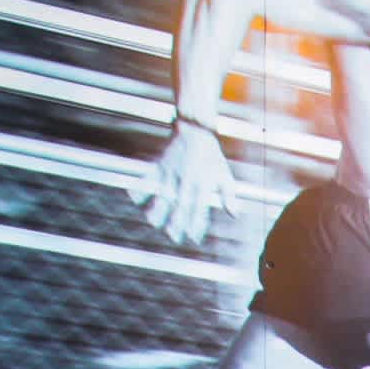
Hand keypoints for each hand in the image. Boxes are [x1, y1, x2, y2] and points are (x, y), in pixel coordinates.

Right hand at [132, 123, 229, 244]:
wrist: (196, 130)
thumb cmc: (212, 157)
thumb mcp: (225, 176)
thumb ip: (229, 196)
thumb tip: (234, 215)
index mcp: (202, 184)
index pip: (199, 208)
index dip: (196, 223)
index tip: (193, 237)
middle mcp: (186, 180)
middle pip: (180, 204)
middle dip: (176, 221)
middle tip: (173, 236)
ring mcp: (172, 172)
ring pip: (163, 193)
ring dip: (157, 208)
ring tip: (153, 222)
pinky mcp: (161, 164)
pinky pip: (149, 177)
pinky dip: (142, 187)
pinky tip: (135, 199)